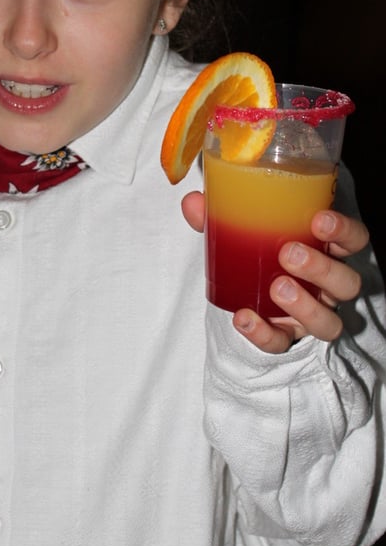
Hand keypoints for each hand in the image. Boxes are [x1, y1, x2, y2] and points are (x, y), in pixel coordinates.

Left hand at [181, 192, 368, 353]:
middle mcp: (327, 286)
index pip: (353, 240)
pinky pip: (283, 344)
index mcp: (325, 249)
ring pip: (329, 321)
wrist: (241, 291)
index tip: (319, 219)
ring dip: (306, 307)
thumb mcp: (241, 228)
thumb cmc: (254, 249)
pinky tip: (243, 318)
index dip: (344, 231)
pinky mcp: (287, 337)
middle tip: (289, 254)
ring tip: (277, 288)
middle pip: (347, 283)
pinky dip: (264, 334)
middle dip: (322, 268)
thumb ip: (219, 214)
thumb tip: (192, 202)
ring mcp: (311, 314)